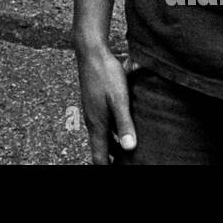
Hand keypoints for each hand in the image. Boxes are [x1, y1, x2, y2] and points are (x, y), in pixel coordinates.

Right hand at [75, 44, 136, 164]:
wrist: (91, 52)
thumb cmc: (105, 74)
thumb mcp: (119, 100)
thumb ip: (124, 124)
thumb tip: (130, 148)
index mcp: (97, 124)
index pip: (99, 157)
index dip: (107, 167)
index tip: (121, 170)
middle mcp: (93, 120)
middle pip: (102, 148)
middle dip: (114, 159)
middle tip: (130, 163)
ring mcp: (93, 111)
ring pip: (104, 136)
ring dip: (115, 145)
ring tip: (131, 150)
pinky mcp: (96, 102)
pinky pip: (105, 124)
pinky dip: (115, 131)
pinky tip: (126, 126)